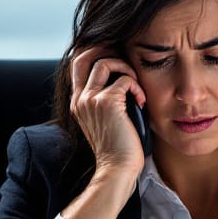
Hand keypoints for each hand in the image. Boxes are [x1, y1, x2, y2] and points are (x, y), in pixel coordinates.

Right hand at [68, 46, 146, 179]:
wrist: (117, 169)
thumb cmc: (118, 149)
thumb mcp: (107, 121)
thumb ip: (106, 100)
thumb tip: (122, 81)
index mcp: (78, 103)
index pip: (76, 65)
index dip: (94, 53)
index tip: (115, 56)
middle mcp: (80, 99)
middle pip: (83, 56)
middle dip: (104, 50)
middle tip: (125, 59)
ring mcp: (90, 99)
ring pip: (104, 62)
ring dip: (125, 68)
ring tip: (135, 85)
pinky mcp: (106, 103)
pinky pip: (124, 80)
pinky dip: (137, 87)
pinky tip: (141, 102)